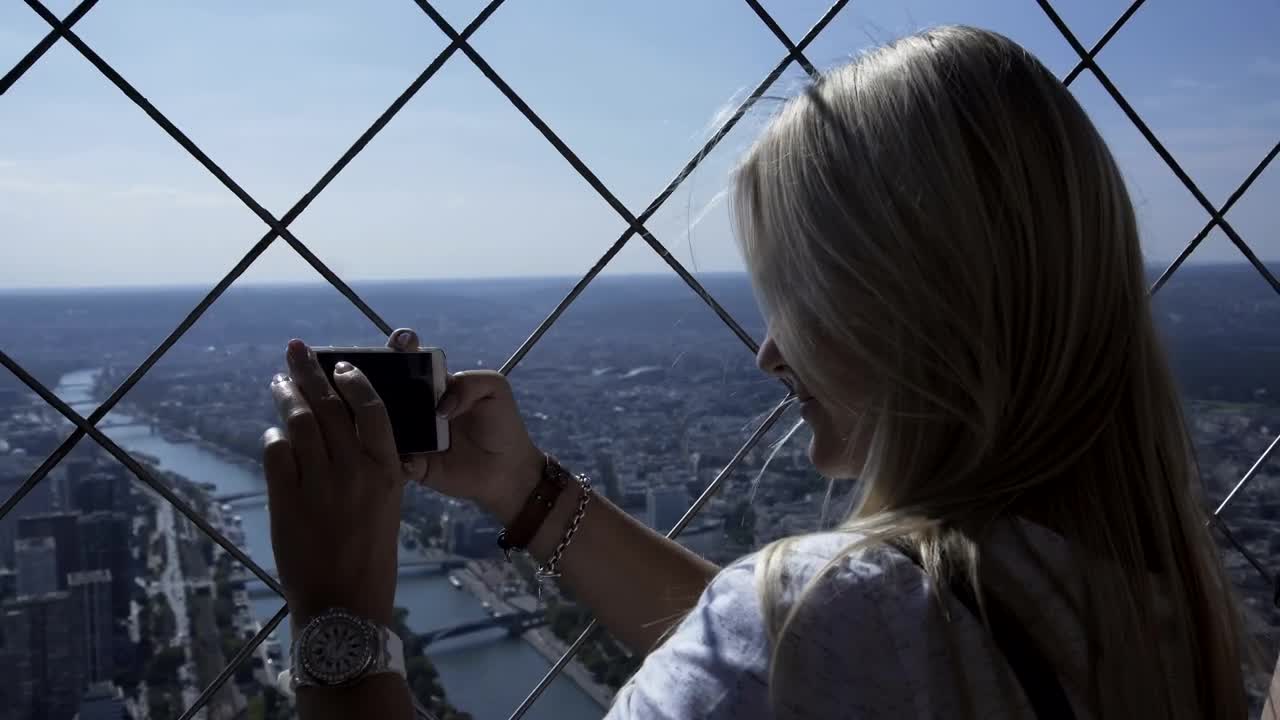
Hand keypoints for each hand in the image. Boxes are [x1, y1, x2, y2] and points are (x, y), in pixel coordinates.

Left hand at [262, 339, 425, 629]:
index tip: (340, 365)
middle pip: (328, 406)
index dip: (354, 381)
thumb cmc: (371, 554)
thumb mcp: (387, 503)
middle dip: (309, 372)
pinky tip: (274, 436)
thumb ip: (371, 466)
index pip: (371, 408)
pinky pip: (277, 453)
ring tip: (279, 382)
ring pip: (298, 423)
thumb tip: (343, 429)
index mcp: (387, 469)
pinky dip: (274, 439)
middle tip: (295, 351)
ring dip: (285, 397)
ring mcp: (319, 483)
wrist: (345, 601)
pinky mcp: (287, 499)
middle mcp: (355, 470)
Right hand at [386, 328, 543, 524]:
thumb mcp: (494, 389)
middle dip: (373, 375)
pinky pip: (391, 458)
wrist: (508, 469)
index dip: (401, 346)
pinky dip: (388, 453)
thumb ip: (469, 382)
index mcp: (433, 384)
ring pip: (380, 422)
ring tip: (373, 408)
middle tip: (372, 371)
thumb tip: (440, 407)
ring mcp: (410, 435)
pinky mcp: (410, 464)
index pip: (409, 360)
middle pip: (384, 387)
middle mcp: (415, 407)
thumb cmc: (501, 424)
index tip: (402, 341)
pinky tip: (390, 447)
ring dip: (373, 415)